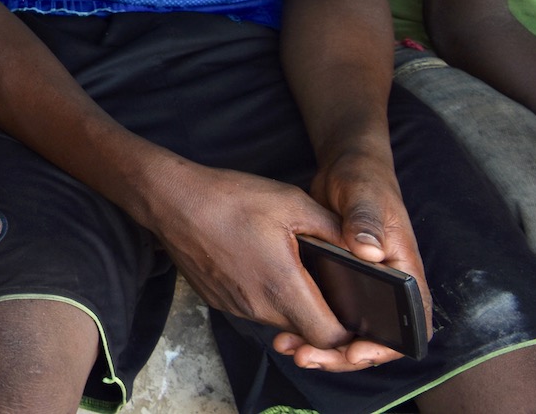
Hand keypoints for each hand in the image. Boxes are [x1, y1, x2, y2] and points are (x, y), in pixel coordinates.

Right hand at [149, 160, 407, 372]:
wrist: (169, 199)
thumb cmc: (230, 198)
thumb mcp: (292, 202)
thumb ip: (334, 231)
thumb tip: (366, 251)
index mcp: (283, 286)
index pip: (330, 338)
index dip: (349, 333)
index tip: (357, 313)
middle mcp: (259, 307)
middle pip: (306, 331)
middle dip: (322, 314)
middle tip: (328, 284)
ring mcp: (236, 307)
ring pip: (279, 321)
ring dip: (292, 304)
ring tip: (292, 267)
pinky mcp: (219, 301)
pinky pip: (254, 309)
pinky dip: (266, 296)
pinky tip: (260, 263)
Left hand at [278, 150, 431, 367]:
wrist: (348, 169)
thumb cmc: (365, 181)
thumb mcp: (365, 197)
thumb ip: (367, 222)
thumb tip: (371, 252)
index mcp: (406, 273)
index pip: (411, 326)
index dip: (385, 347)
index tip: (353, 352)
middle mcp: (390, 287)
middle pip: (376, 338)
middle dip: (343, 356)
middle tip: (308, 358)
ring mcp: (366, 288)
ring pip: (351, 331)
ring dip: (324, 347)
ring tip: (290, 349)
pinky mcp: (342, 283)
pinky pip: (332, 315)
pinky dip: (312, 328)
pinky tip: (284, 332)